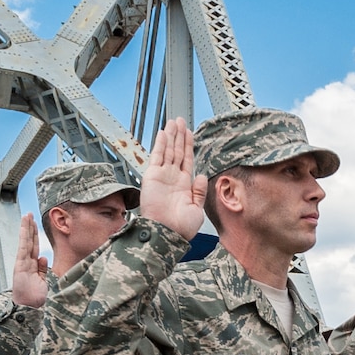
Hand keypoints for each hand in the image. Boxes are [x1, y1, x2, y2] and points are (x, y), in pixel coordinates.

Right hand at [9, 212, 49, 307]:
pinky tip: (24, 226)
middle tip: (30, 215)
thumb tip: (44, 258)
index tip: (36, 225)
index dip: (36, 236)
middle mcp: (27, 264)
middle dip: (30, 228)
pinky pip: (23, 247)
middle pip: (29, 242)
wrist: (30, 310)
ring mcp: (22, 263)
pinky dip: (23, 236)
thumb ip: (43, 270)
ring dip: (26, 228)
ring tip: (27, 215)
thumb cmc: (37, 300)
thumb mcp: (45, 283)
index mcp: (33, 268)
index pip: (35, 248)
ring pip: (25, 242)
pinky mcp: (20, 265)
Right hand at [139, 118, 206, 239]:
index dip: (189, 146)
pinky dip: (161, 143)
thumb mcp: (197, 209)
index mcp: (184, 185)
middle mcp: (173, 178)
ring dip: (171, 135)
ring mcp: (162, 176)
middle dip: (179, 136)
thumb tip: (202, 176)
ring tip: (175, 121)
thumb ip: (199, 192)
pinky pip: (157, 156)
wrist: (166, 233)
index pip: (187, 160)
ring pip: (168, 150)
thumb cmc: (181, 227)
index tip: (190, 133)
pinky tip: (164, 133)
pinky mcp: (152, 176)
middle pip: (177, 151)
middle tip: (181, 121)